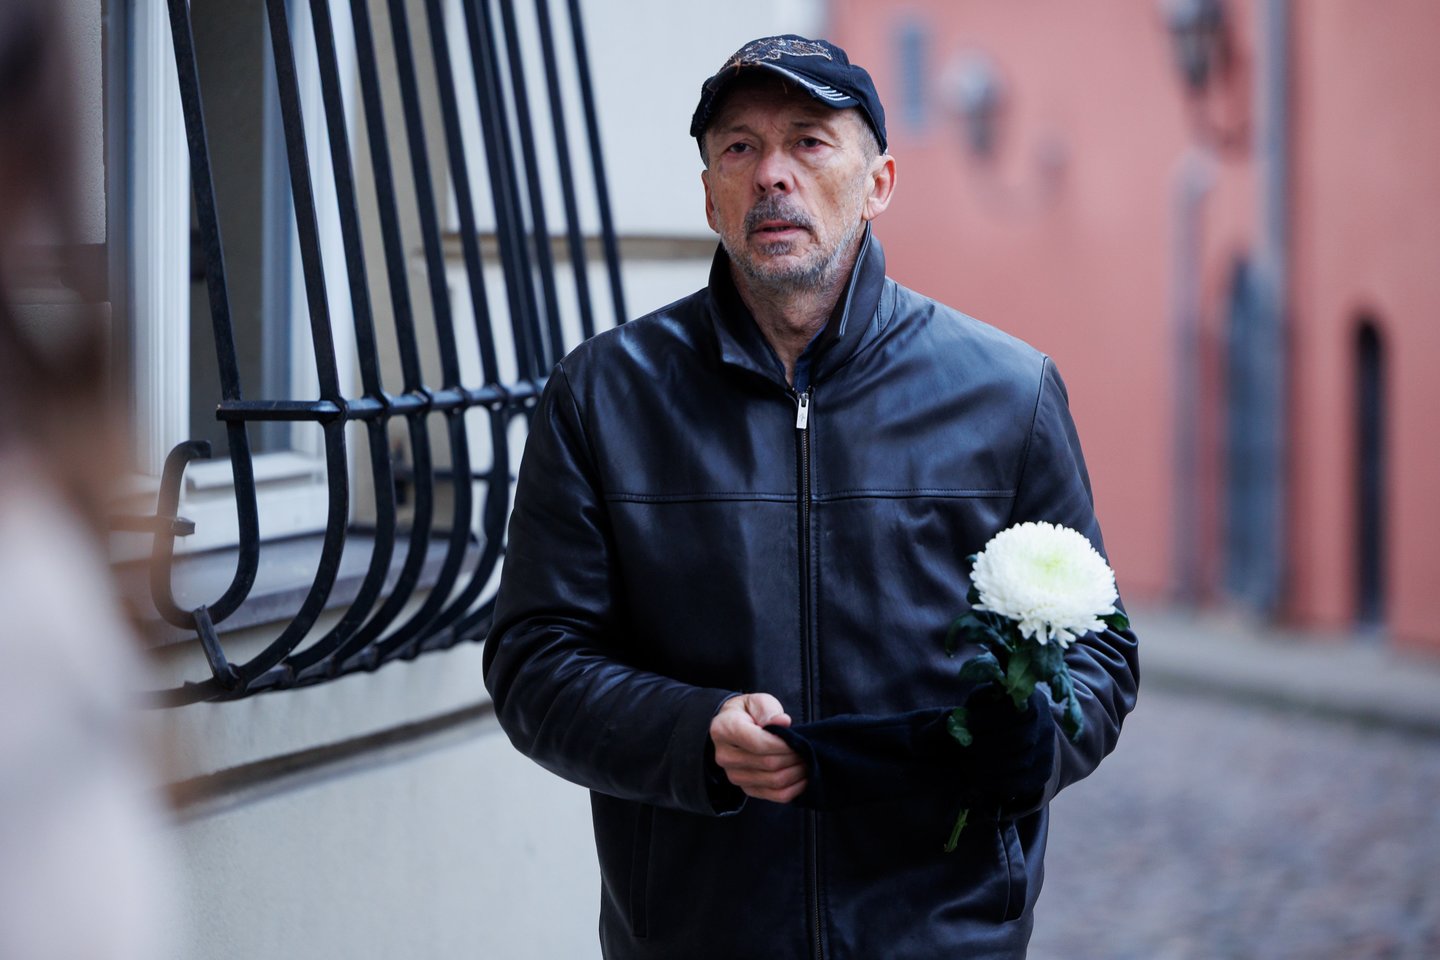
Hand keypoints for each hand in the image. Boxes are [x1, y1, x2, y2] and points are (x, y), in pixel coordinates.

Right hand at [710, 693, 807, 803]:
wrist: (735, 727)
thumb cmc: (749, 713)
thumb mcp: (757, 701)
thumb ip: (768, 710)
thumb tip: (783, 722)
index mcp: (724, 729)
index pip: (758, 743)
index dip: (783, 744)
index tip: (798, 739)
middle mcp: (724, 756)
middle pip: (768, 763)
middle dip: (793, 757)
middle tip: (807, 749)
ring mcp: (734, 775)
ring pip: (773, 781)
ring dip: (796, 772)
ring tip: (806, 760)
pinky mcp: (746, 788)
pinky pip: (775, 795)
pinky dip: (794, 789)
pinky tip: (803, 778)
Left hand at [961, 685, 1056, 808]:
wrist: (1020, 733)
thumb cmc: (994, 712)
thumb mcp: (987, 699)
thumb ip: (978, 700)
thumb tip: (963, 716)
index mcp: (1033, 701)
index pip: (1016, 710)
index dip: (988, 718)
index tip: (965, 723)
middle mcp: (1046, 726)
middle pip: (1019, 739)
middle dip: (985, 745)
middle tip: (961, 749)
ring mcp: (1048, 751)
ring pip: (1020, 763)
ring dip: (987, 766)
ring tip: (963, 764)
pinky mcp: (1042, 774)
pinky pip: (1021, 782)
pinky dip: (995, 782)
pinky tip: (975, 777)